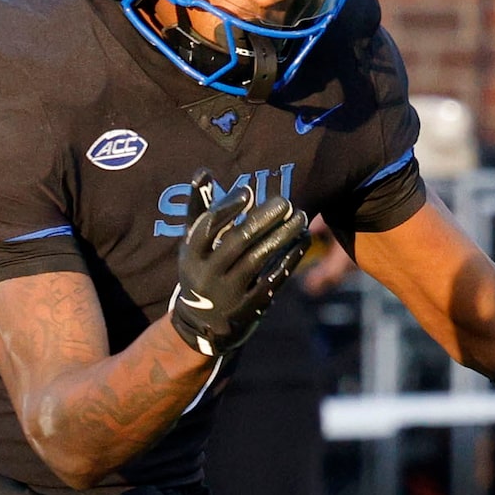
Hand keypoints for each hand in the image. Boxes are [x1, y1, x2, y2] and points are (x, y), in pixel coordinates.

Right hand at [169, 169, 308, 357]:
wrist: (203, 323)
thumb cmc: (201, 269)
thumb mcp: (193, 244)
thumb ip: (199, 208)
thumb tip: (203, 171)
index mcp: (191, 256)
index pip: (206, 228)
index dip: (226, 209)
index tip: (247, 192)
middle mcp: (207, 275)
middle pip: (237, 242)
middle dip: (263, 220)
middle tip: (285, 201)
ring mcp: (229, 292)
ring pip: (259, 259)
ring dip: (282, 235)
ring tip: (301, 215)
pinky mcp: (250, 305)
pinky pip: (274, 277)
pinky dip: (290, 257)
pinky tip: (303, 238)